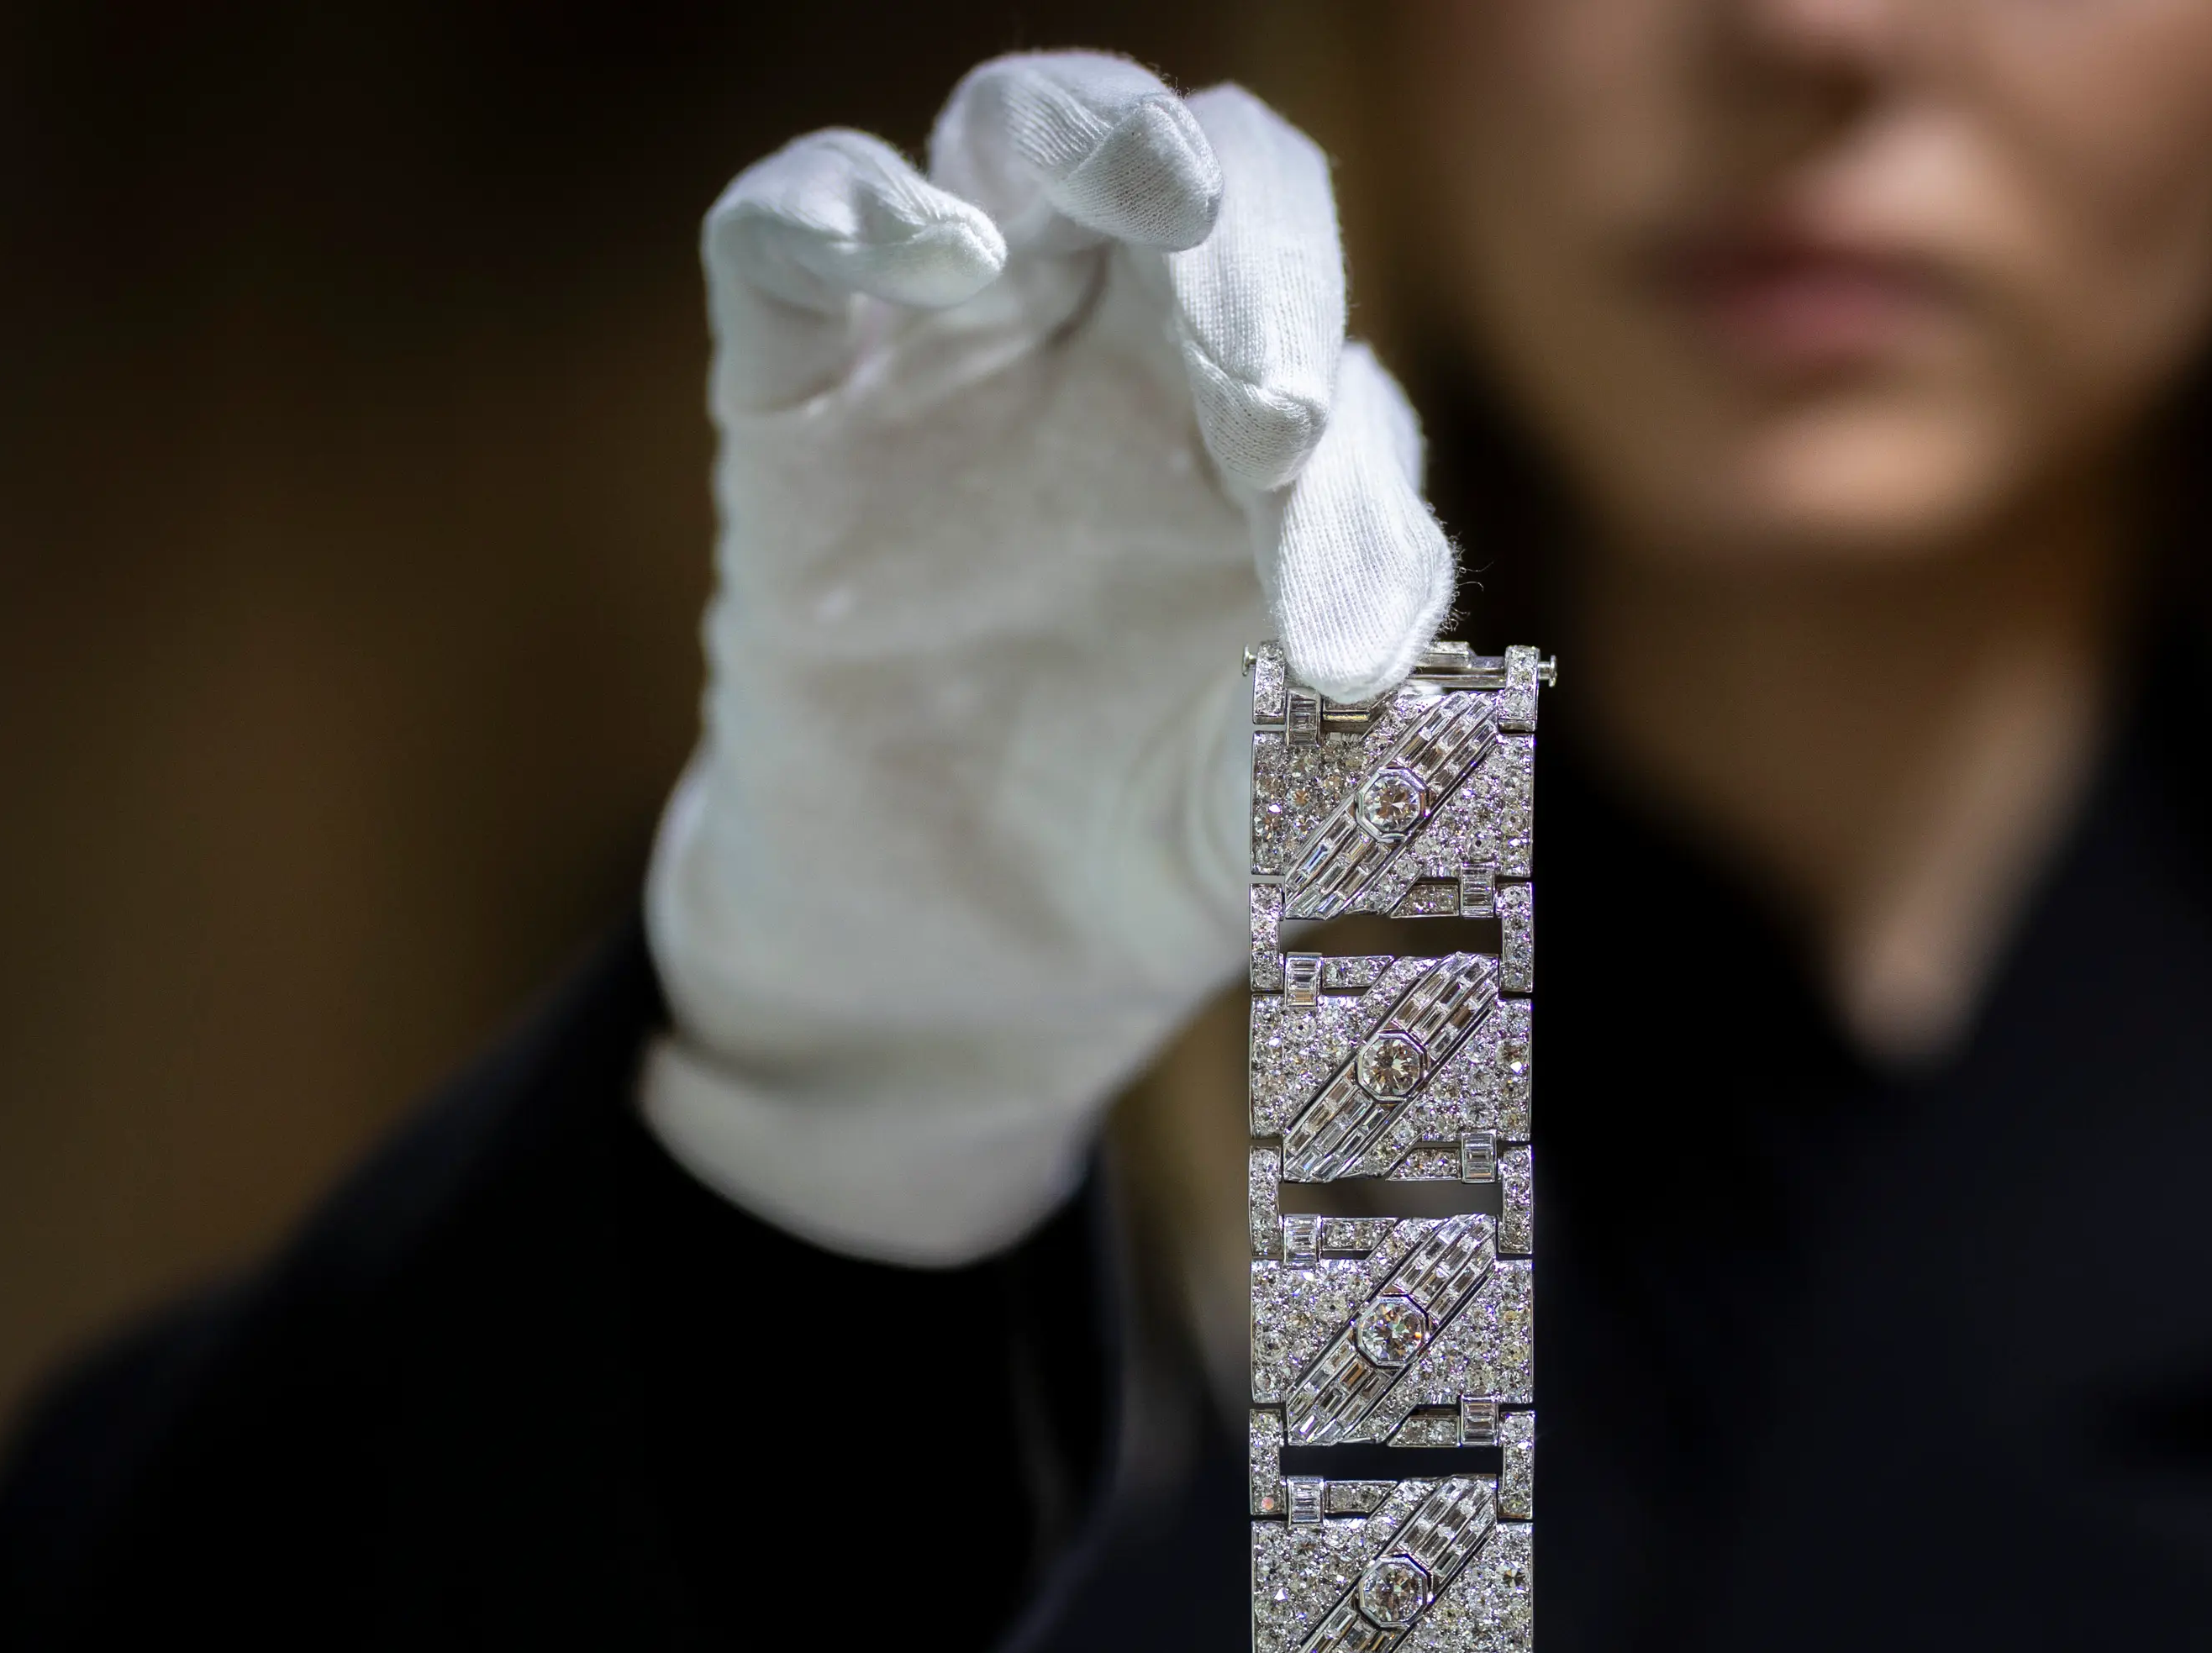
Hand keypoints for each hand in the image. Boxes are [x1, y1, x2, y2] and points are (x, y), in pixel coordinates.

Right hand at [644, 54, 1452, 1265]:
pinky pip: (788, 233)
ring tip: (1163, 194)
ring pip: (1023, 135)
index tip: (1336, 655)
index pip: (1335, 387)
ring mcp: (958, 354)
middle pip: (1218, 194)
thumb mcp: (1276, 823)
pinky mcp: (794, 397)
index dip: (1352, 497)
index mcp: (1269, 444)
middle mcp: (1127, 360)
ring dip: (1098, 135)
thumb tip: (1423, 691)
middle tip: (1277, 420)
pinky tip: (938, 251)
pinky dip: (848, 202)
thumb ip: (1356, 752)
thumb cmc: (1152, 849)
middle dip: (1264, 272)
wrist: (956, 959)